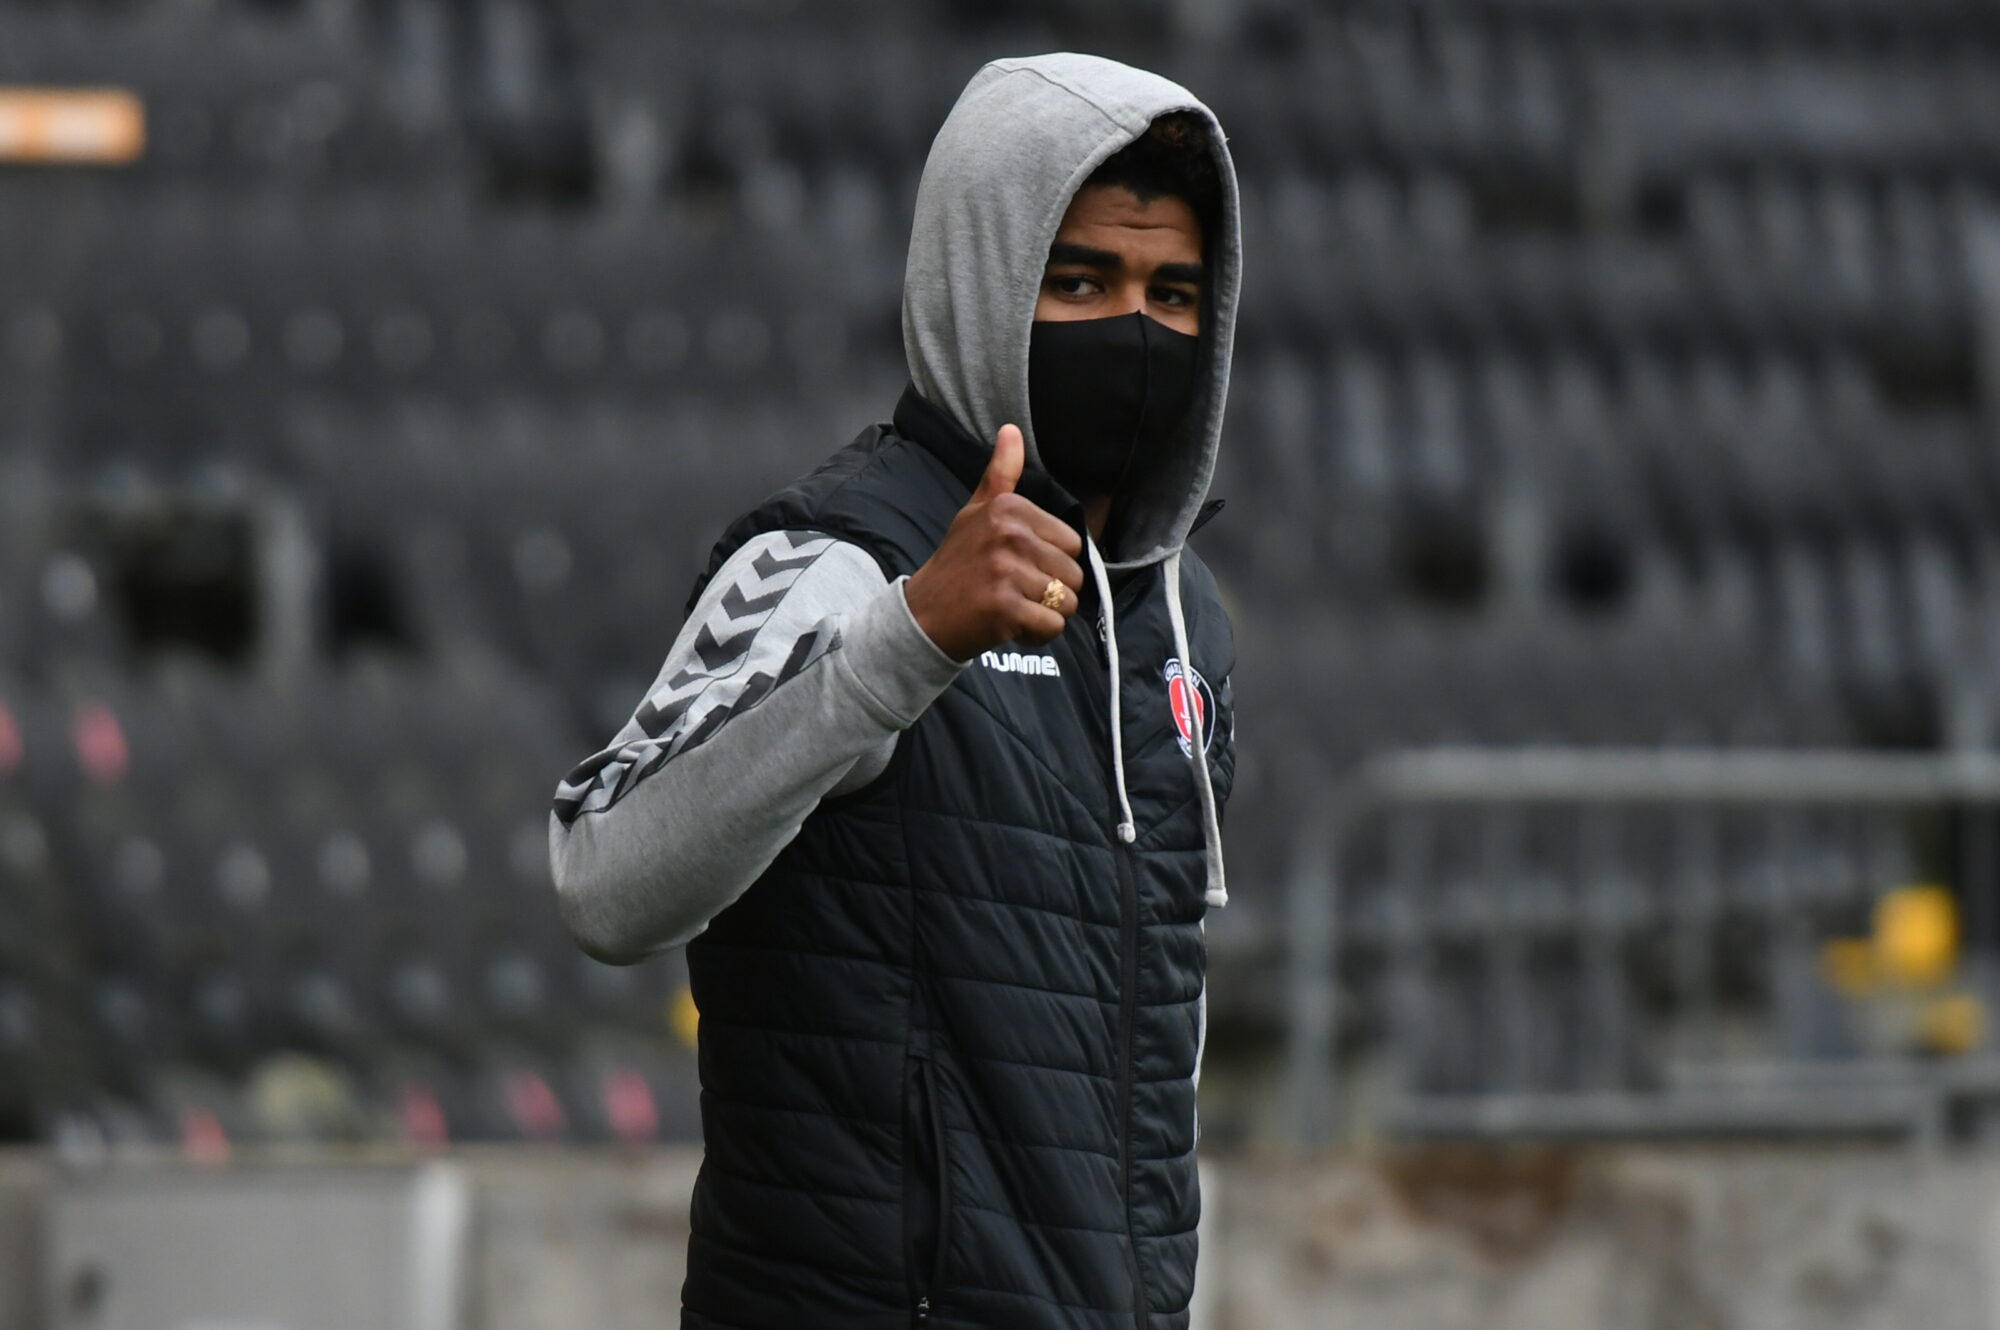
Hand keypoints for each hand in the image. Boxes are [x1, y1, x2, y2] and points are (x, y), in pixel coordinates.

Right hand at [904, 423, 1086, 661]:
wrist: (922, 615)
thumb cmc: (957, 563)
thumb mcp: (975, 512)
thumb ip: (1001, 475)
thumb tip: (1012, 430)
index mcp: (1008, 509)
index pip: (1072, 543)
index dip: (1051, 562)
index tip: (1017, 566)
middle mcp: (1009, 535)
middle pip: (1074, 574)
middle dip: (1052, 591)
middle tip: (1014, 591)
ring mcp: (1007, 571)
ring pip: (1066, 603)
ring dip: (1045, 614)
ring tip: (1012, 607)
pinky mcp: (1006, 607)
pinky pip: (1052, 627)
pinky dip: (1037, 636)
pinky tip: (1011, 626)